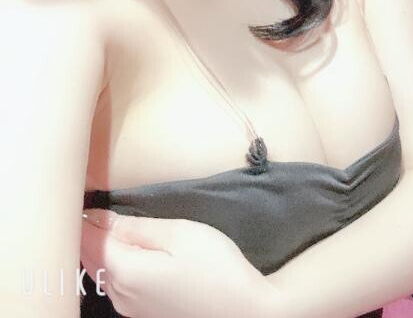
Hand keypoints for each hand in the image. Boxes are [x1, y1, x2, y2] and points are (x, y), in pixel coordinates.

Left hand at [81, 210, 286, 317]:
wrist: (245, 311)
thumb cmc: (216, 268)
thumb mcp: (180, 234)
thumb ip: (138, 228)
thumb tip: (102, 219)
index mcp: (125, 271)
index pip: (87, 239)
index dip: (82, 215)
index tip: (82, 191)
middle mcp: (120, 294)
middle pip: (88, 257)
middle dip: (84, 230)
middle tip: (87, 201)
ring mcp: (130, 308)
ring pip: (99, 271)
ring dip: (95, 246)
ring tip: (99, 219)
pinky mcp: (143, 312)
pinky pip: (113, 282)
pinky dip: (109, 261)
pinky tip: (119, 247)